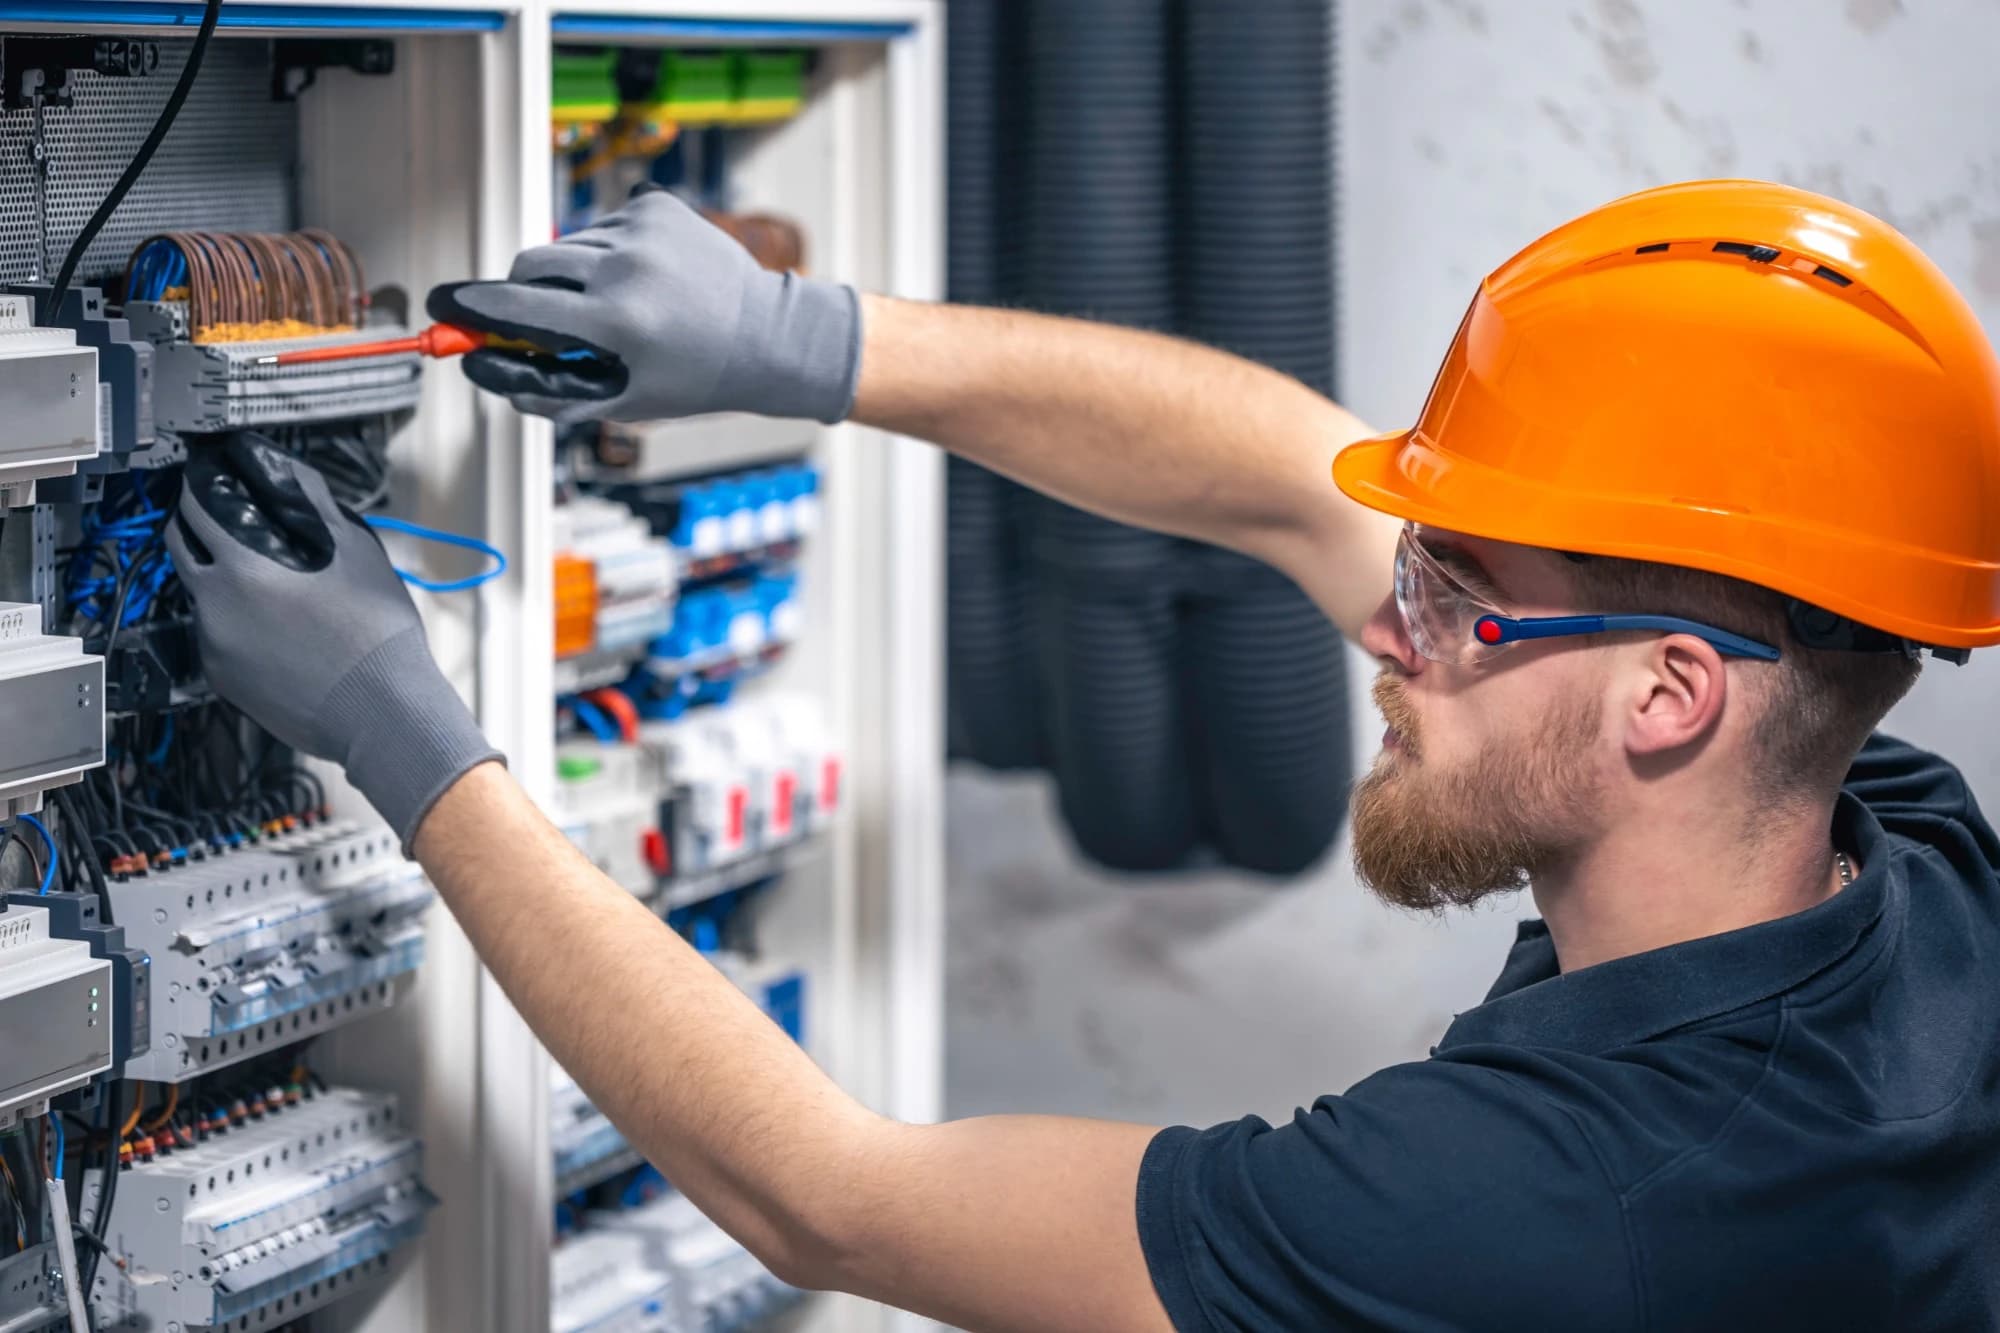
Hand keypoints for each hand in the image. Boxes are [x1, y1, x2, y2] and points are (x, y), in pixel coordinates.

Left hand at [164, 436, 502, 847]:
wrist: (383, 713)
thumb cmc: (376, 634)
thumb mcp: (357, 553)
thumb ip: (315, 504)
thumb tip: (290, 472)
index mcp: (242, 568)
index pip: (195, 510)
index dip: (199, 487)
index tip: (206, 479)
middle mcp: (214, 607)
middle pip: (180, 550)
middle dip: (193, 528)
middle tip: (219, 520)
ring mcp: (214, 648)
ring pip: (201, 598)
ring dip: (219, 581)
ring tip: (262, 583)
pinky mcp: (223, 682)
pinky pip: (217, 639)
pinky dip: (233, 625)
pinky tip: (272, 629)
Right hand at [428, 187, 860, 428]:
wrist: (767, 337)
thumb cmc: (692, 378)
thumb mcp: (622, 399)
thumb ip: (547, 388)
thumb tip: (479, 366)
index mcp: (619, 321)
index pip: (519, 308)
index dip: (472, 308)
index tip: (441, 305)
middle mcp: (629, 267)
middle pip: (531, 263)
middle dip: (523, 290)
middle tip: (544, 317)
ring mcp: (644, 229)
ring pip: (568, 244)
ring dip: (574, 273)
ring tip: (623, 304)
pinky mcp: (657, 205)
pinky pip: (603, 225)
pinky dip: (609, 251)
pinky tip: (648, 277)